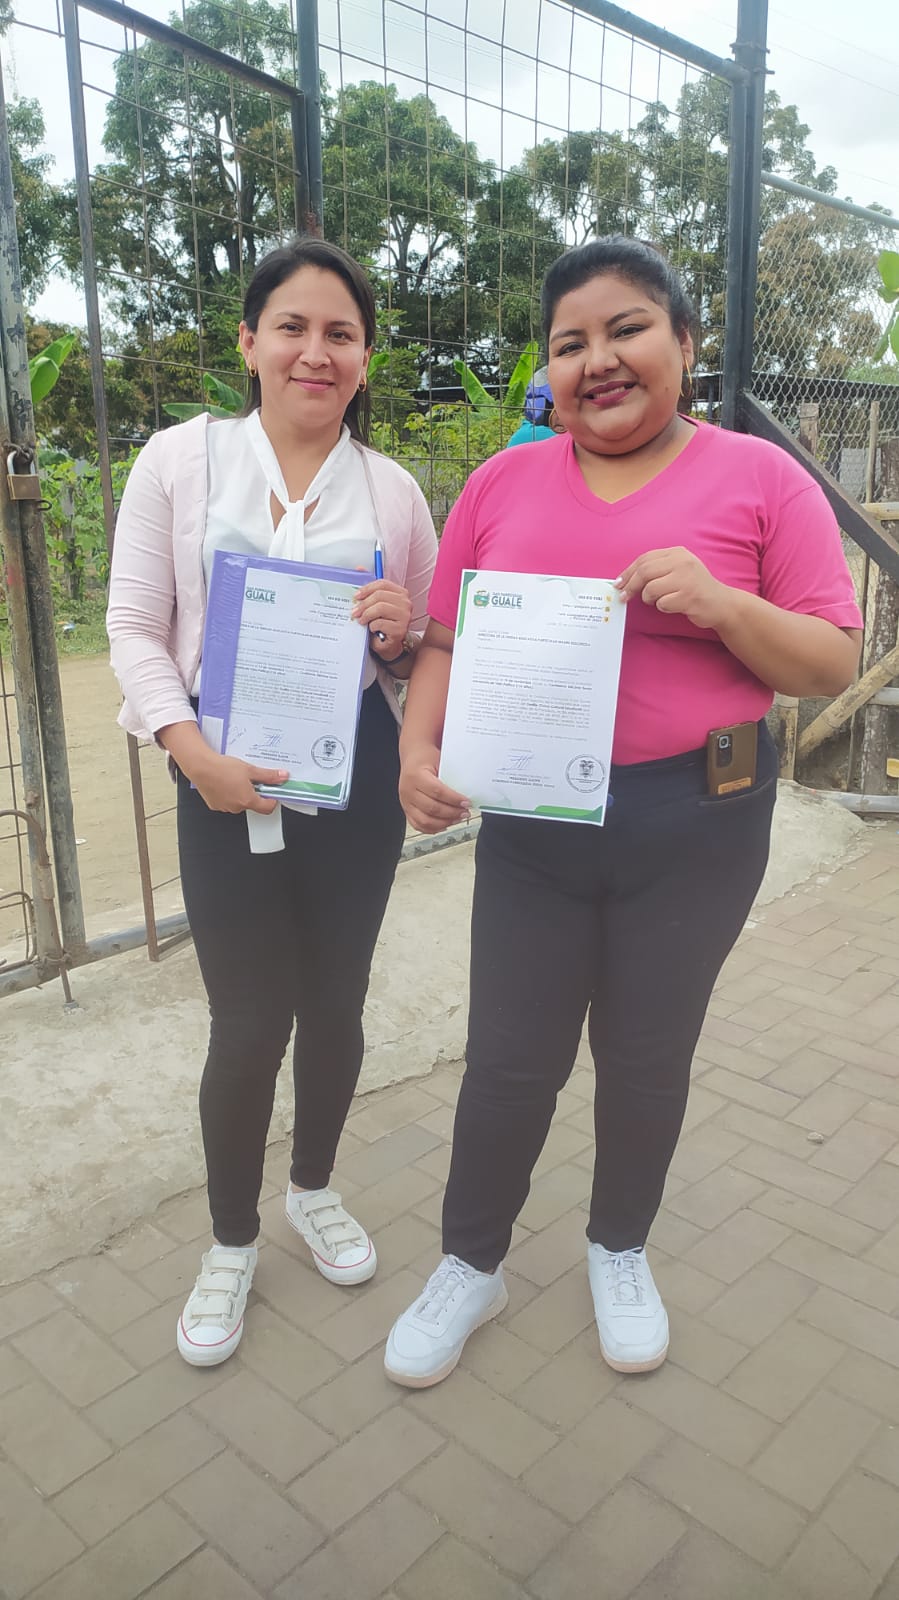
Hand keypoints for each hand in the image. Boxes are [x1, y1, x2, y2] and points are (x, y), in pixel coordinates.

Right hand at [187, 750, 288, 814]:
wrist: (200, 766)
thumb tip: (282, 776)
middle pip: (253, 804)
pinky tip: (225, 782)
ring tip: (236, 779)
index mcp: (248, 800)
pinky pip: (227, 802)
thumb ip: (268, 776)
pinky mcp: (215, 805)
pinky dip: (229, 795)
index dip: (272, 800)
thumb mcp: (250, 769)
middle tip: (251, 780)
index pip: (268, 808)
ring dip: (241, 794)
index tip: (272, 792)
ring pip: (239, 803)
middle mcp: (237, 807)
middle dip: (255, 793)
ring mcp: (225, 808)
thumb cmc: (222, 768)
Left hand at [352, 579, 412, 659]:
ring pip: (380, 608)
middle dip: (364, 604)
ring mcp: (405, 616)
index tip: (356, 596)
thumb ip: (369, 587)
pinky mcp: (401, 629)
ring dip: (366, 614)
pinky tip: (373, 629)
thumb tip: (359, 569)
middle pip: (380, 595)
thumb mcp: (375, 604)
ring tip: (361, 620)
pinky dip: (372, 626)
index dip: (367, 588)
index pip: (382, 584)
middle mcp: (405, 603)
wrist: (388, 644)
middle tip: (354, 612)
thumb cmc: (382, 623)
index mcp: (400, 593)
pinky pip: (381, 623)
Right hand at [399, 743, 469, 833]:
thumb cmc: (427, 758)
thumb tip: (468, 791)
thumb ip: (451, 776)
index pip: (437, 792)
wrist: (413, 757)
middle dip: (452, 813)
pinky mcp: (406, 810)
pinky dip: (432, 828)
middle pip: (432, 808)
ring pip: (425, 821)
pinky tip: (444, 825)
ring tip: (457, 819)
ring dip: (444, 823)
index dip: (454, 799)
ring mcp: (405, 802)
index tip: (466, 802)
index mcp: (416, 776)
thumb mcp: (439, 761)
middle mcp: (408, 790)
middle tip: (465, 812)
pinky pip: (418, 825)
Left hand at [615, 547, 733, 630]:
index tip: (618, 583)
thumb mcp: (679, 570)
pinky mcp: (688, 596)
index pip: (645, 559)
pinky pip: (662, 604)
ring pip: (651, 589)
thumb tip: (626, 579)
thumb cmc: (695, 588)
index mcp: (678, 553)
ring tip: (660, 601)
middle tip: (624, 596)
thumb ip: (657, 570)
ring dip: (649, 599)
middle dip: (631, 586)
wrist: (721, 603)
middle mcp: (682, 562)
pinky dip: (663, 608)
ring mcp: (686, 579)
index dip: (628, 572)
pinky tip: (674, 606)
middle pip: (644, 572)